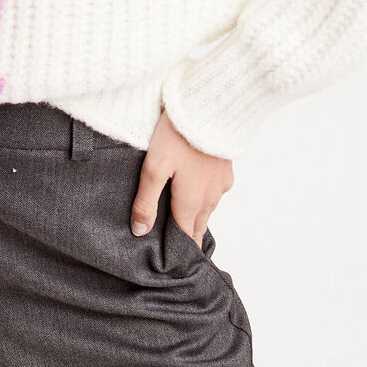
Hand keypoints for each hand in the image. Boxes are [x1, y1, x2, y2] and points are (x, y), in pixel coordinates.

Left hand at [130, 109, 233, 246]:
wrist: (208, 105)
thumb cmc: (178, 135)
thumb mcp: (154, 167)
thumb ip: (146, 201)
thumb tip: (140, 232)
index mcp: (191, 203)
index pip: (186, 239)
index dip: (178, 251)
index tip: (171, 261)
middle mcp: (210, 198)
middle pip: (197, 226)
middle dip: (186, 235)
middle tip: (172, 242)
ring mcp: (221, 183)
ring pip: (207, 208)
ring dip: (194, 213)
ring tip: (177, 212)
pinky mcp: (226, 168)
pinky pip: (215, 190)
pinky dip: (204, 194)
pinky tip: (192, 183)